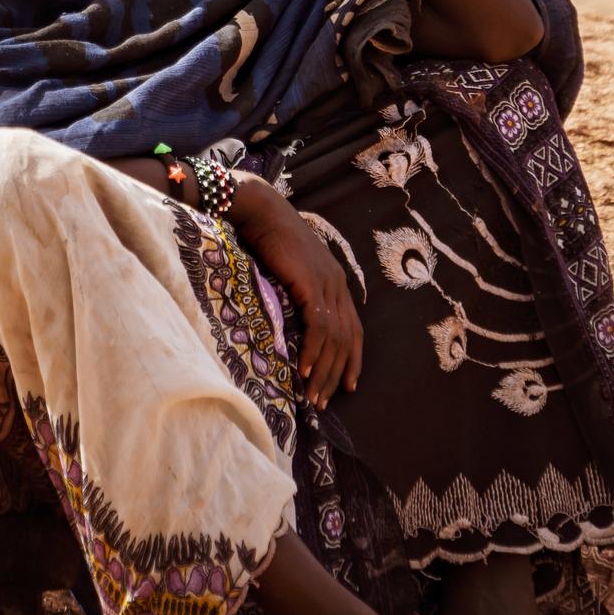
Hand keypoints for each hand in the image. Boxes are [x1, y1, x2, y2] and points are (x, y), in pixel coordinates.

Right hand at [228, 173, 362, 409]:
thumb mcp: (287, 269)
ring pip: (334, 339)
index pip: (353, 328)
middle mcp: (337, 284)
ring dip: (324, 372)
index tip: (348, 385)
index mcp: (334, 280)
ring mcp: (327, 284)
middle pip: (346, 339)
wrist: (260, 212)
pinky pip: (319, 327)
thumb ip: (295, 291)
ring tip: (313, 397)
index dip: (352, 358)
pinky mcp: (311, 285)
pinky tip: (305, 372)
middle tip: (325, 402)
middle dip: (337, 374)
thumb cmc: (266, 237)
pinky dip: (314, 352)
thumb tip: (288, 319)